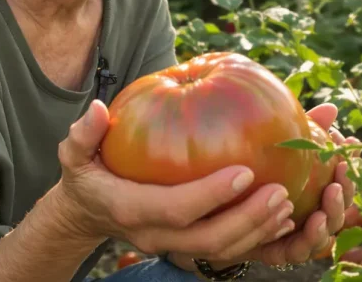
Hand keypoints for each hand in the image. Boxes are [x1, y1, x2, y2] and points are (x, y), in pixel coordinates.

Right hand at [53, 99, 295, 262]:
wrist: (87, 214)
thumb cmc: (87, 176)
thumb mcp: (74, 155)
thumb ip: (83, 135)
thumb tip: (97, 110)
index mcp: (131, 209)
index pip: (176, 209)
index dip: (211, 195)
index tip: (245, 171)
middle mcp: (154, 235)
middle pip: (208, 240)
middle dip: (247, 220)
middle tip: (280, 191)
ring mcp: (172, 247)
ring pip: (221, 252)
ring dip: (258, 232)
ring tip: (288, 204)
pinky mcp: (186, 248)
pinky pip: (225, 252)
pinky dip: (256, 239)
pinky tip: (283, 218)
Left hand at [253, 103, 359, 265]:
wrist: (216, 209)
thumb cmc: (253, 172)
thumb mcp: (276, 150)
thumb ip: (303, 133)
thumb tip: (332, 108)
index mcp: (314, 192)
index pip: (340, 182)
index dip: (348, 169)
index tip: (350, 149)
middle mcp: (311, 216)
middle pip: (339, 209)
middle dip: (345, 194)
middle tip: (340, 178)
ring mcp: (297, 235)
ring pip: (325, 232)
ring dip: (332, 216)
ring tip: (329, 199)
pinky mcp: (280, 251)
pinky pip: (298, 250)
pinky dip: (308, 238)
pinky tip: (309, 222)